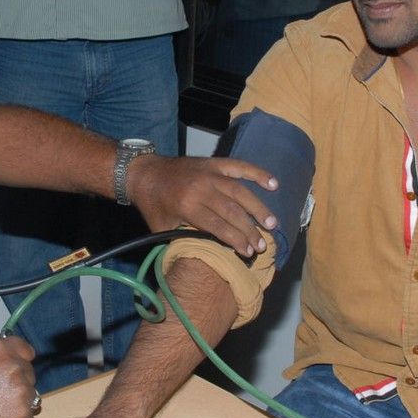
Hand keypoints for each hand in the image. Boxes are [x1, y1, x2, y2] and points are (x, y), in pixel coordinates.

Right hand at [0, 336, 36, 417]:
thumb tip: (6, 358)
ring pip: (30, 397)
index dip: (20, 361)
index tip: (15, 369)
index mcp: (2, 350)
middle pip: (29, 374)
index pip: (27, 351)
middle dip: (18, 382)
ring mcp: (23, 394)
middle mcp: (16, 368)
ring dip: (18, 403)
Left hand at [127, 154, 277, 256]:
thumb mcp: (162, 228)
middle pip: (233, 211)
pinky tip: (274, 184)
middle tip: (263, 245)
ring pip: (240, 191)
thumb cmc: (154, 205)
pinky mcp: (214, 163)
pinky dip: (257, 173)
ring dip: (258, 208)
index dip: (236, 240)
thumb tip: (207, 254)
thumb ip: (183, 239)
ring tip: (272, 223)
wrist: (143, 173)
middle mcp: (202, 188)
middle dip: (250, 230)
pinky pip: (239, 166)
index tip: (249, 252)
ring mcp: (210, 173)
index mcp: (188, 206)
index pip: (218, 226)